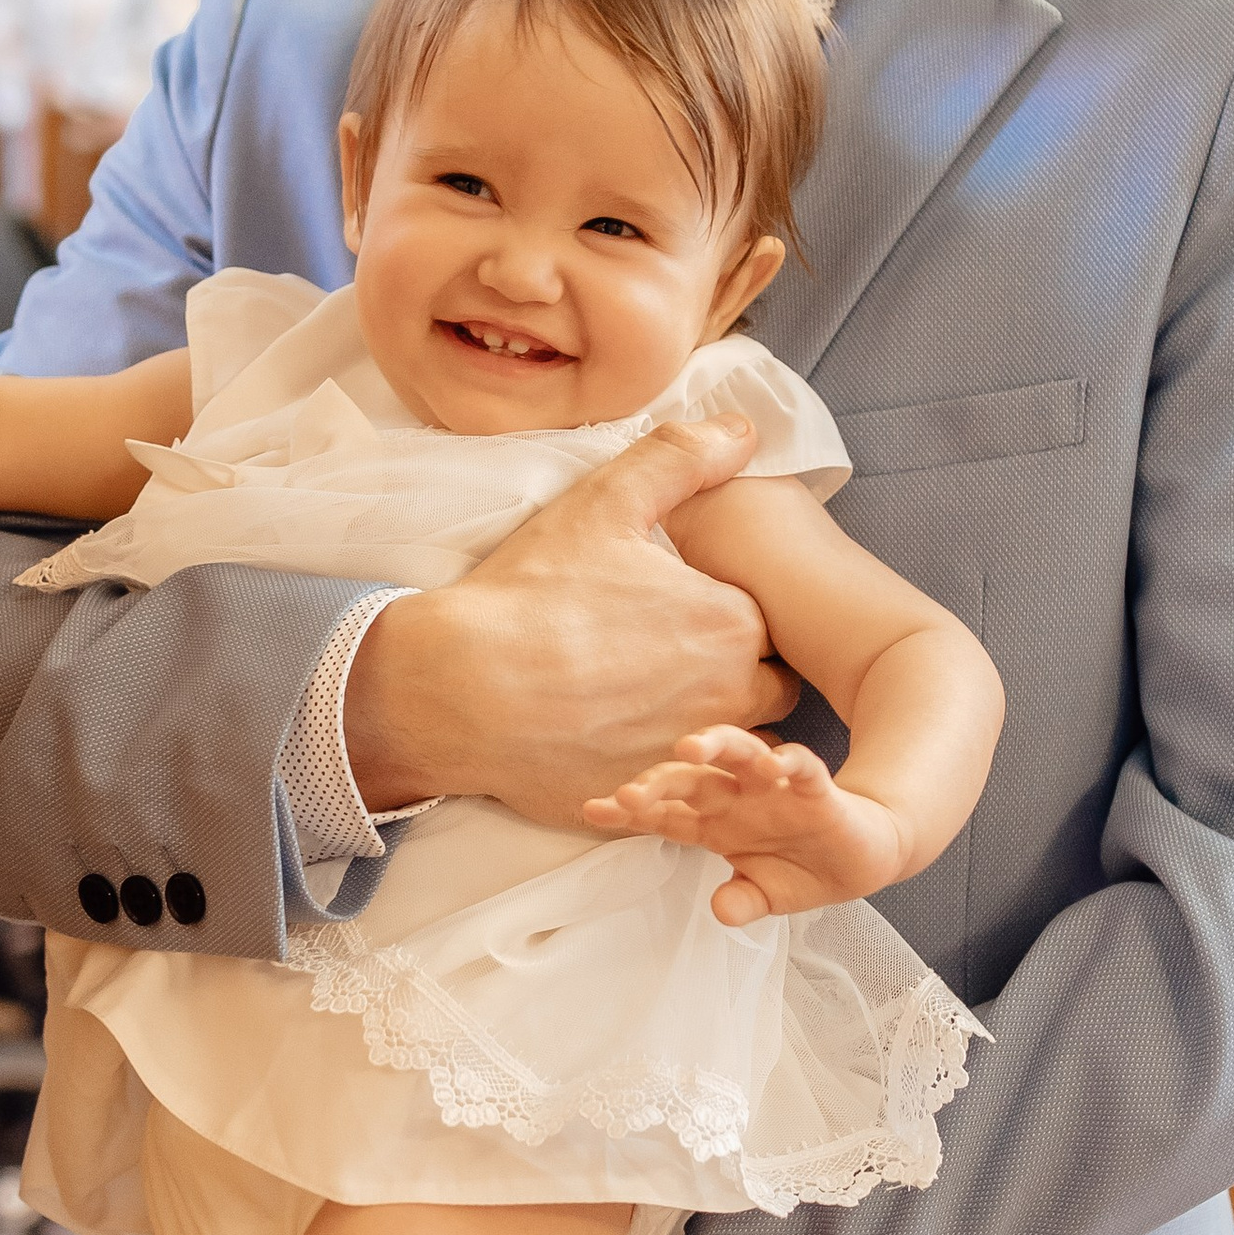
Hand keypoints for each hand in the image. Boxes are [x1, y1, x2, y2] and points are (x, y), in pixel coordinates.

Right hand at [343, 414, 799, 826]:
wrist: (456, 690)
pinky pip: (685, 794)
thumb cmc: (530, 596)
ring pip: (735, 746)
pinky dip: (668, 771)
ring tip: (650, 701)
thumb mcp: (604, 504)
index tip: (695, 606)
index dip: (739, 610)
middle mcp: (729, 699)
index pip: (777, 621)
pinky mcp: (651, 804)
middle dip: (741, 670)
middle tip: (675, 653)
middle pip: (771, 686)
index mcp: (732, 624)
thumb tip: (742, 430)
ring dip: (713, 726)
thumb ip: (681, 458)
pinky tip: (622, 743)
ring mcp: (691, 759)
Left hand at [586, 725, 907, 925]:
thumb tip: (721, 910)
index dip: (630, 810)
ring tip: (690, 747)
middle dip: (659, 782)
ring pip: (738, 754)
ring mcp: (775, 790)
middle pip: (691, 780)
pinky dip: (787, 762)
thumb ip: (741, 902)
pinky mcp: (816, 788)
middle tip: (630, 792)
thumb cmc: (801, 869)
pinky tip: (773, 765)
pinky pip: (800, 766)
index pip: (665, 814)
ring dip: (714, 745)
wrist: (863, 859)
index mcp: (716, 824)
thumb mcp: (765, 897)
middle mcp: (738, 799)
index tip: (592, 808)